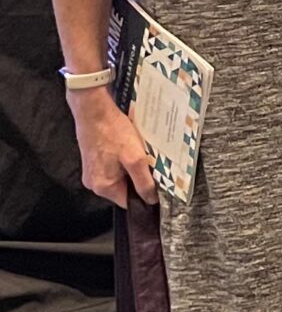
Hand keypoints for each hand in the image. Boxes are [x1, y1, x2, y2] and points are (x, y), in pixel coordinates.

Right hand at [68, 90, 156, 206]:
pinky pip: (114, 166)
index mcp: (103, 187)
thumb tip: (151, 200)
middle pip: (125, 189)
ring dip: (132, 167)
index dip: (145, 195)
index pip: (129, 201)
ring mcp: (93, 171)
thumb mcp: (135, 159)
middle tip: (148, 162)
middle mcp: (94, 182)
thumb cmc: (112, 132)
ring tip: (137, 152)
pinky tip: (129, 146)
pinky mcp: (94, 160)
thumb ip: (144, 182)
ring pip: (121, 176)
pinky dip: (124, 159)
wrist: (94, 110)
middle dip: (139, 177)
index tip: (158, 184)